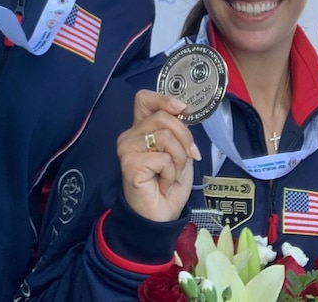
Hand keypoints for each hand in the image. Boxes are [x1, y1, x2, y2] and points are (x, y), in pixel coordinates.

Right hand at [117, 89, 201, 222]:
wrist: (159, 217)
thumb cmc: (169, 184)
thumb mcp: (179, 151)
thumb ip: (177, 130)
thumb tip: (184, 110)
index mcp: (141, 129)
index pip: (143, 98)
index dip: (163, 99)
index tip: (182, 108)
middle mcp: (130, 135)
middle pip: (162, 116)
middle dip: (184, 136)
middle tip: (190, 155)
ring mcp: (127, 148)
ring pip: (165, 136)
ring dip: (179, 158)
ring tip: (172, 175)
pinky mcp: (130, 163)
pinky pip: (163, 158)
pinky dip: (171, 173)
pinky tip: (164, 184)